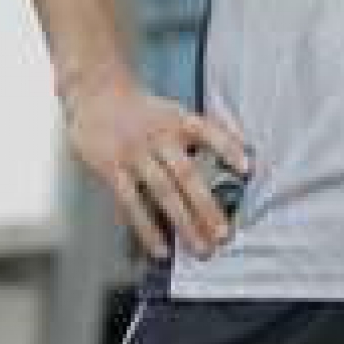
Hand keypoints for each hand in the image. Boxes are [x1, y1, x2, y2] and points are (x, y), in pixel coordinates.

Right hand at [62, 70, 251, 261]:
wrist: (95, 94)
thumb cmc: (144, 111)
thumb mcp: (175, 111)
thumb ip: (207, 131)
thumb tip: (243, 150)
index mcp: (178, 120)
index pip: (208, 132)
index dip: (228, 148)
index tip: (247, 169)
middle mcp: (158, 136)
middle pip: (187, 174)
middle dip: (207, 206)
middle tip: (224, 234)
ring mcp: (134, 153)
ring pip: (162, 192)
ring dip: (183, 223)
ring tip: (200, 248)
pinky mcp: (112, 168)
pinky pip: (131, 203)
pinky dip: (147, 228)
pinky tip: (161, 249)